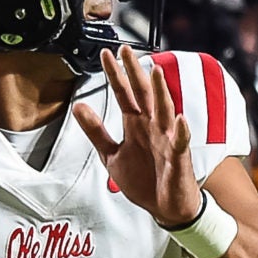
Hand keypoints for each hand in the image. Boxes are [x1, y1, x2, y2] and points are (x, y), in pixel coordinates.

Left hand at [76, 49, 202, 230]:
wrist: (164, 207)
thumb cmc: (144, 179)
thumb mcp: (111, 155)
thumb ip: (96, 131)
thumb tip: (78, 106)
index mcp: (136, 124)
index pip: (124, 93)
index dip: (115, 74)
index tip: (105, 54)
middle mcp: (152, 126)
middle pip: (144, 94)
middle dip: (135, 72)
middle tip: (126, 49)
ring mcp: (167, 139)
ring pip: (164, 110)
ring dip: (160, 92)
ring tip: (155, 73)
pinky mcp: (178, 157)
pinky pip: (180, 142)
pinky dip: (180, 131)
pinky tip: (178, 120)